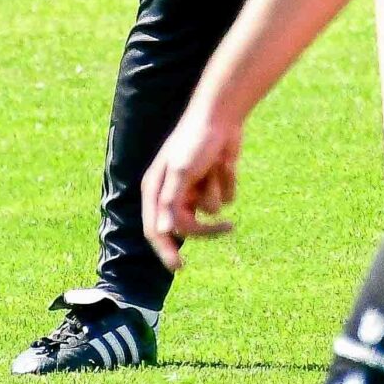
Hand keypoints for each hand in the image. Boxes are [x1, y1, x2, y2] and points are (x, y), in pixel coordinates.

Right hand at [142, 108, 242, 271]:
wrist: (222, 116)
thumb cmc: (196, 139)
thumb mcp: (182, 171)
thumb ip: (171, 203)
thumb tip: (164, 231)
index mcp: (156, 189)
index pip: (156, 230)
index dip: (165, 250)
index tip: (179, 266)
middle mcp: (173, 192)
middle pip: (187, 228)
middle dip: (207, 224)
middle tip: (228, 228)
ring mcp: (194, 189)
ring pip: (209, 213)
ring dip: (217, 192)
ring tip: (217, 167)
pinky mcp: (214, 184)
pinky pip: (225, 200)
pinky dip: (228, 184)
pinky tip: (225, 163)